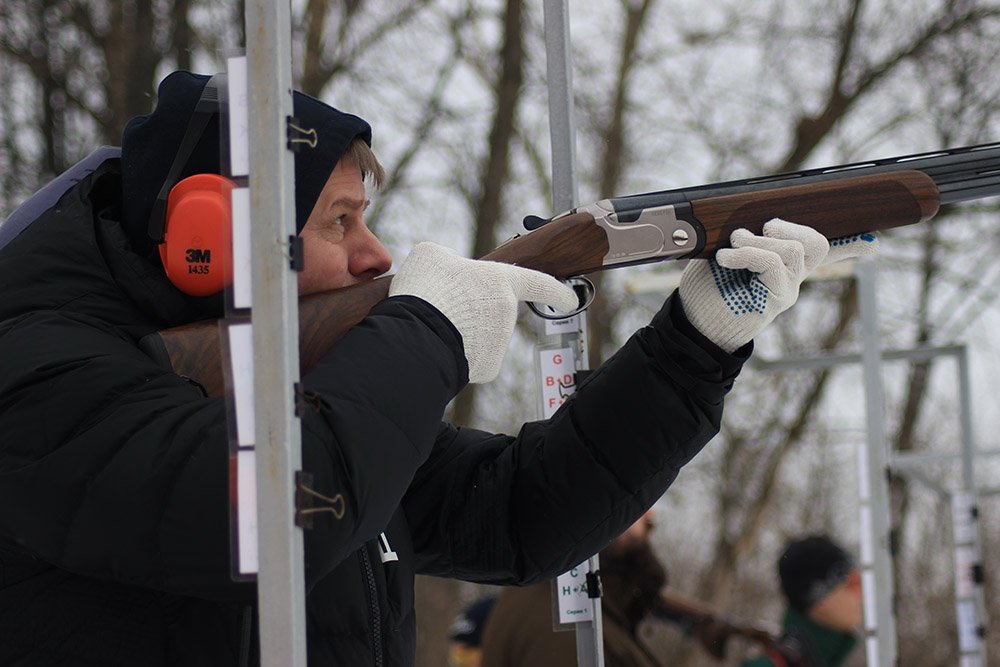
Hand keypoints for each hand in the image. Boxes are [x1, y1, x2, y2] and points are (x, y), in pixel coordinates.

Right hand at [388, 242, 577, 382]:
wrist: (417, 336)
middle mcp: (506, 314)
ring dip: (460, 332)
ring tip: (433, 326)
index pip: (538, 283)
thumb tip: (451, 271)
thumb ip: (449, 260)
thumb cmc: (426, 290)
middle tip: (442, 307)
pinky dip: (457, 354)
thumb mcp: (432, 256)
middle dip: (471, 312)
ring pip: (478, 336)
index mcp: (500, 281)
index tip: (571, 299)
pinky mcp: (487, 369)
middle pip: (491, 312)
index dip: (556, 290)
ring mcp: (499, 344)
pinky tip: (438, 347)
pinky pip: (472, 359)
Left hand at [679, 219, 877, 352]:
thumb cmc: (706, 287)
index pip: (826, 252)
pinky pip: (773, 264)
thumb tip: (748, 219)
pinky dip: (747, 254)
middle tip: (750, 232)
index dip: (850, 245)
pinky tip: (726, 258)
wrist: (694, 323)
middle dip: (784, 227)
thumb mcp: (725, 253)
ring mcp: (788, 289)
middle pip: (816, 242)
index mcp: (784, 263)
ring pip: (794, 250)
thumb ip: (747, 236)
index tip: (873, 244)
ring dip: (756, 240)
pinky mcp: (777, 300)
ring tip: (732, 245)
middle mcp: (793, 277)